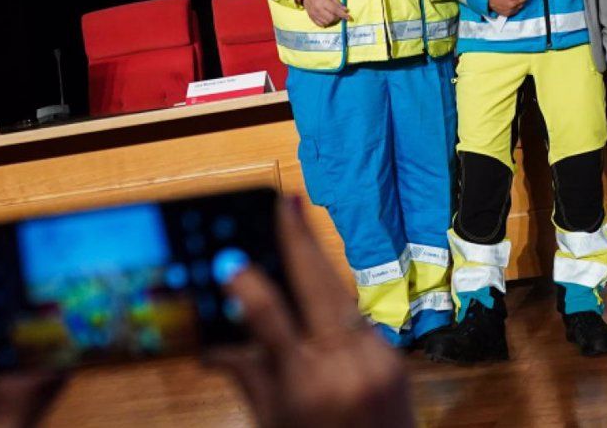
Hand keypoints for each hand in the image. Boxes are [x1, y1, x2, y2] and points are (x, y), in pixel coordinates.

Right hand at [205, 196, 411, 427]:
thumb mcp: (271, 421)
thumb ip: (247, 376)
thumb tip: (211, 345)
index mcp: (305, 385)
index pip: (271, 322)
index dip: (249, 288)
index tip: (232, 263)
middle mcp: (344, 366)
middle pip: (319, 287)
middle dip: (301, 239)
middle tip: (286, 201)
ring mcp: (375, 359)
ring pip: (341, 296)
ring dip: (319, 262)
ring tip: (298, 224)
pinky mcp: (395, 358)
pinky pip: (359, 320)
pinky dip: (335, 304)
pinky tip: (319, 286)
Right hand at [302, 0, 350, 26]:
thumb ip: (338, 2)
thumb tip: (346, 10)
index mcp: (323, 1)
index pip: (335, 10)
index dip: (344, 15)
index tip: (350, 18)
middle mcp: (318, 9)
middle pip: (331, 19)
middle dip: (338, 18)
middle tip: (339, 14)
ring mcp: (314, 15)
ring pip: (327, 23)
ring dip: (333, 21)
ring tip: (333, 15)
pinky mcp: (312, 18)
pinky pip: (321, 25)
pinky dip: (326, 23)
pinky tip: (327, 18)